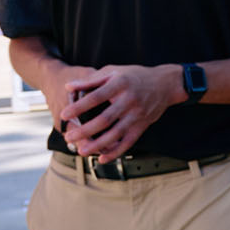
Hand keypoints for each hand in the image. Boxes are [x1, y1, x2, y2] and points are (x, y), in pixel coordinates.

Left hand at [58, 64, 177, 161]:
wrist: (165, 84)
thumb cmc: (134, 76)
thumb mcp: (113, 71)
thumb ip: (91, 80)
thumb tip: (68, 87)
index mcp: (120, 84)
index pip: (96, 97)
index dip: (79, 107)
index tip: (64, 114)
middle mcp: (129, 100)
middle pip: (105, 119)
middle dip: (85, 131)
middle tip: (69, 137)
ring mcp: (137, 115)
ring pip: (116, 133)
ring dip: (98, 144)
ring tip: (82, 151)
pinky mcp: (143, 125)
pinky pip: (129, 142)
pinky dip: (116, 151)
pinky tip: (103, 158)